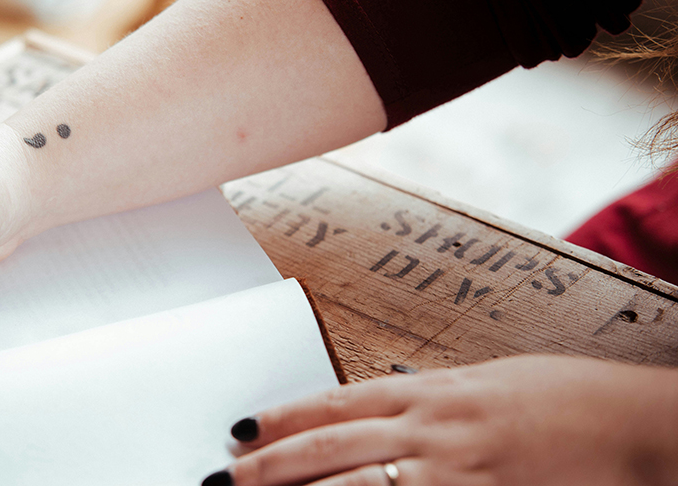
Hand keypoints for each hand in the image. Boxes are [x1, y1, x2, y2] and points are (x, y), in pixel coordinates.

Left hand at [211, 355, 677, 485]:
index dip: (284, 416)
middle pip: (332, 448)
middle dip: (270, 468)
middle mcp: (434, 430)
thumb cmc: (564, 399)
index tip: (241, 428)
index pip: (336, 402)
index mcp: (433, 391)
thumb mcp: (486, 382)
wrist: (637, 427)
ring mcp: (457, 474)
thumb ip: (428, 397)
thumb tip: (377, 406)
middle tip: (221, 479)